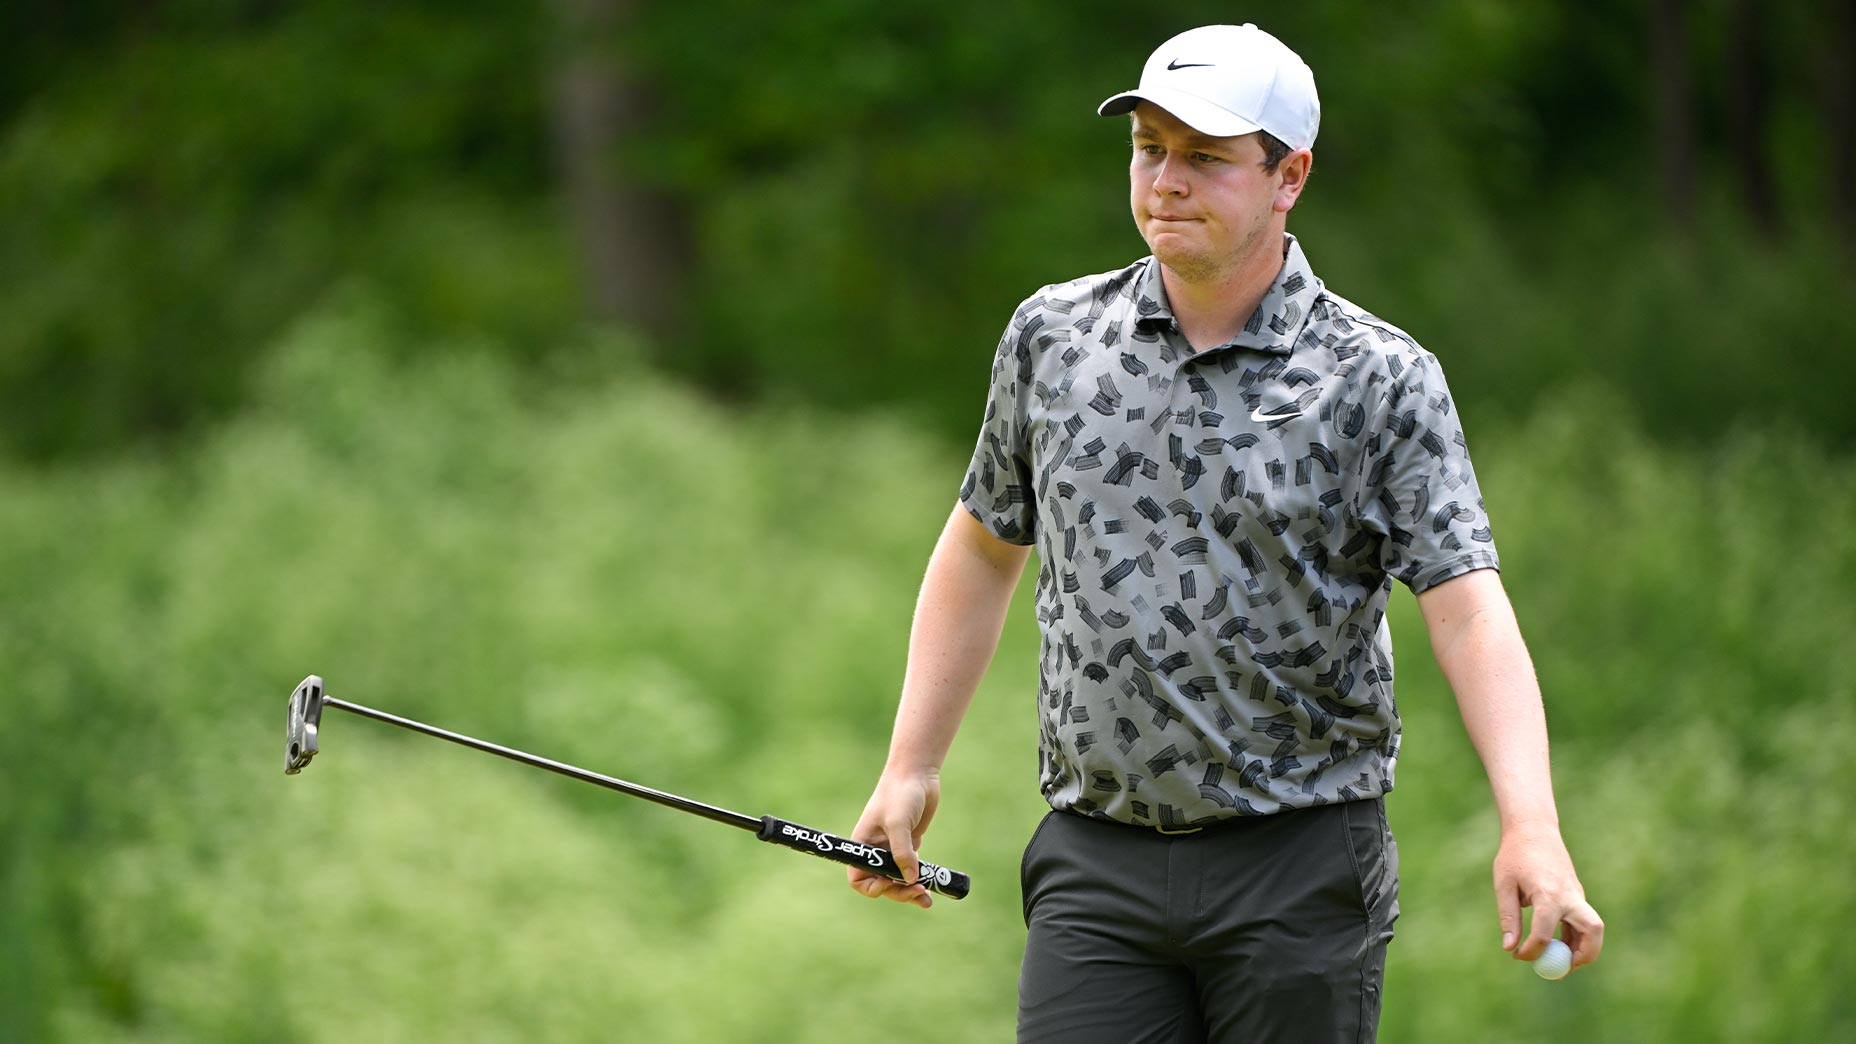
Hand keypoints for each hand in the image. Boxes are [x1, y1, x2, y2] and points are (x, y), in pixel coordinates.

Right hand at [846, 768, 939, 908]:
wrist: (918, 774)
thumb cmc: (900, 794)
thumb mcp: (899, 823)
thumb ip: (902, 852)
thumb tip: (911, 880)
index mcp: (863, 846)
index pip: (858, 878)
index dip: (872, 887)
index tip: (889, 883)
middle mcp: (876, 850)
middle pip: (882, 883)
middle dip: (898, 891)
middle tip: (917, 890)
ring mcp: (893, 849)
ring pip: (899, 880)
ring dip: (910, 891)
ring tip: (927, 899)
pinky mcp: (910, 845)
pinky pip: (913, 870)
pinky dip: (920, 880)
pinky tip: (932, 886)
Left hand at [1493, 823, 1604, 972]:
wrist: (1533, 829)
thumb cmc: (1515, 855)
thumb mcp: (1504, 885)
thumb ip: (1508, 917)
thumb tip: (1510, 948)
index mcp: (1548, 893)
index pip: (1544, 933)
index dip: (1532, 951)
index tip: (1518, 956)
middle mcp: (1570, 895)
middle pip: (1593, 931)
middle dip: (1582, 956)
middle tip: (1561, 970)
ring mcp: (1577, 895)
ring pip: (1593, 928)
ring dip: (1581, 949)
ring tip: (1555, 960)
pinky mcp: (1576, 895)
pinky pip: (1582, 922)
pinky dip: (1574, 937)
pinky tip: (1555, 944)